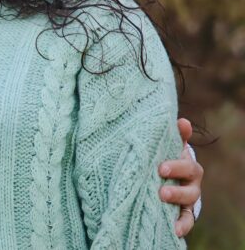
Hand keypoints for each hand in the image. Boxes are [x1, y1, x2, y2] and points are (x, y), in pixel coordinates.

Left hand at [158, 118, 201, 237]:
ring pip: (188, 201)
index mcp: (187, 165)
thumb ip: (175, 135)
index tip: (161, 168)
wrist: (168, 177)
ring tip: (162, 199)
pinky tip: (174, 230)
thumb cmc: (167, 158)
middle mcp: (191, 182)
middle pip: (190, 184)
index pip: (187, 165)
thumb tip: (183, 121)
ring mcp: (188, 198)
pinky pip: (186, 220)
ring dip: (177, 200)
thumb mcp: (168, 146)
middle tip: (160, 186)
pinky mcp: (183, 212)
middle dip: (176, 185)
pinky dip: (182, 225)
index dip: (176, 166)